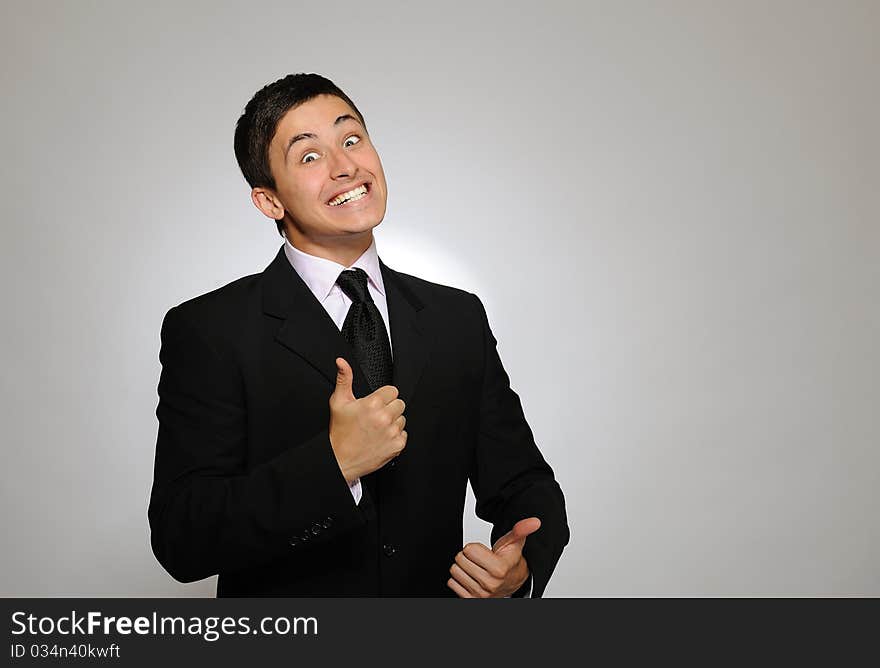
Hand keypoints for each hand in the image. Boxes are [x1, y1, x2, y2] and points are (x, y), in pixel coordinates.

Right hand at [328, 357, 406, 482]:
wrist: (340, 459)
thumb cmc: (339, 432)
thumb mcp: (338, 402)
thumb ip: (344, 378)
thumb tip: (342, 362)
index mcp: (372, 403)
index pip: (392, 391)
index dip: (383, 396)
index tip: (375, 404)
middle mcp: (384, 417)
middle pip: (399, 403)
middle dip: (389, 408)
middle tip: (375, 416)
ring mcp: (392, 432)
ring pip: (402, 419)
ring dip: (392, 422)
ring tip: (376, 428)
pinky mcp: (397, 445)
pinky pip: (404, 434)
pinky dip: (394, 437)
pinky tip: (381, 438)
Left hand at [447, 517, 539, 597]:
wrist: (511, 582)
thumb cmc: (509, 561)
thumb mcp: (515, 543)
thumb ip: (521, 530)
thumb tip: (534, 521)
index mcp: (499, 569)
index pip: (468, 549)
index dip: (475, 547)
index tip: (485, 552)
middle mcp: (490, 584)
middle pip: (460, 559)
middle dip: (467, 556)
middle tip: (480, 560)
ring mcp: (480, 594)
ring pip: (455, 571)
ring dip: (463, 567)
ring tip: (476, 568)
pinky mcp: (470, 600)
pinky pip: (452, 583)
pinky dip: (459, 579)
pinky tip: (471, 578)